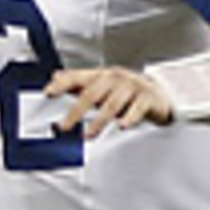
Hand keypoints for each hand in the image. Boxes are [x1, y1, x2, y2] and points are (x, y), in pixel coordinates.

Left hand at [45, 66, 173, 137]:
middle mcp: (116, 78)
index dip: (63, 84)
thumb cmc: (127, 91)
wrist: (160, 94)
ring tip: (88, 135)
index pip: (79, 77)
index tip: (48, 93)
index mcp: (102, 75)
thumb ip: (79, 82)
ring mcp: (133, 87)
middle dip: (76, 111)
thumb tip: (56, 76)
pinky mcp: (148, 98)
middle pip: (92, 94)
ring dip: (98, 121)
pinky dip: (129, 118)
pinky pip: (137, 109)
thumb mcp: (102, 85)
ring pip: (112, 104)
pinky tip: (122, 127)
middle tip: (64, 126)